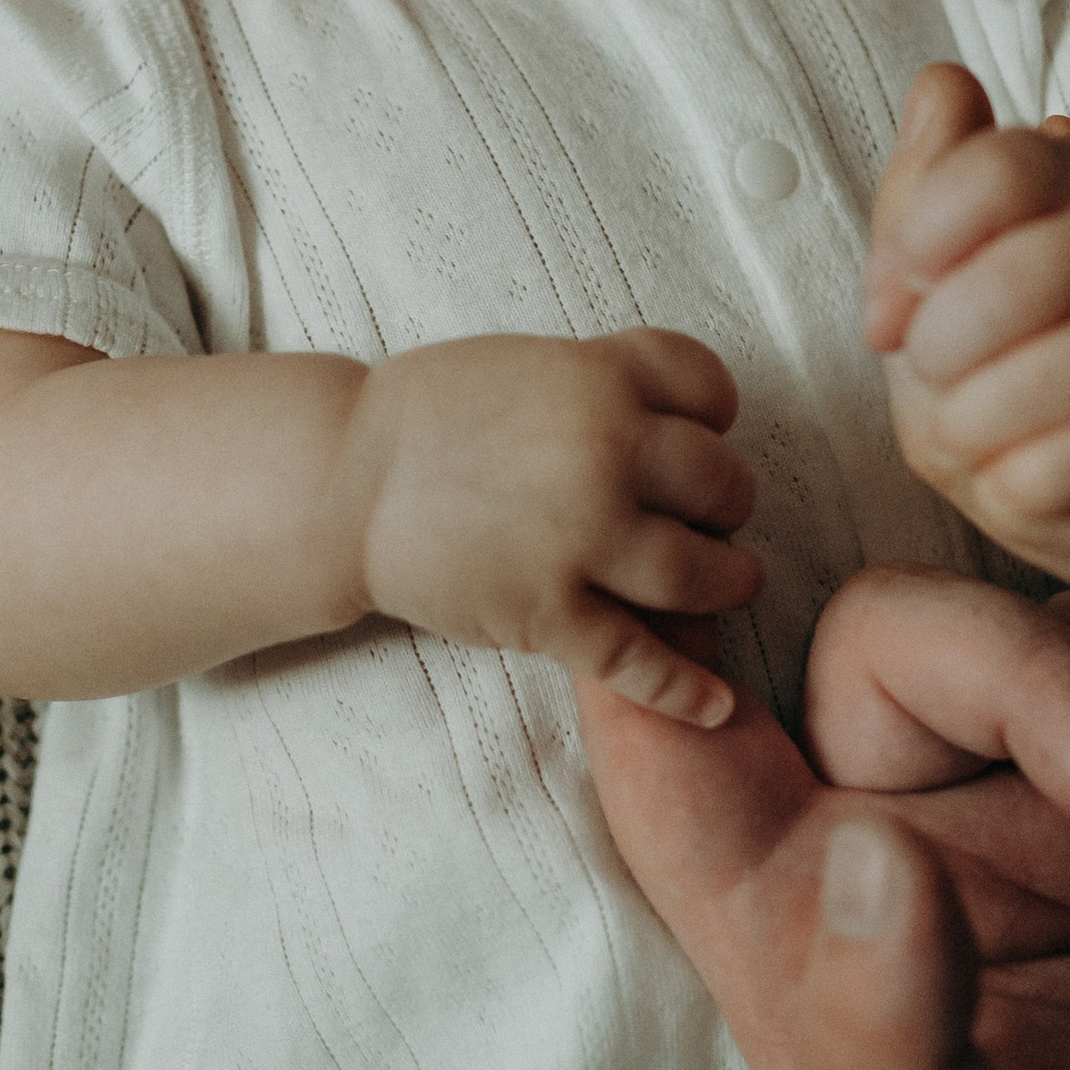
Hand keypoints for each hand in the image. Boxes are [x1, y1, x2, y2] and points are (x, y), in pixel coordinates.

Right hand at [341, 327, 762, 725]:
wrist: (340, 483)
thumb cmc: (428, 417)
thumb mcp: (527, 363)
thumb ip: (604, 383)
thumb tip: (680, 419)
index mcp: (599, 378)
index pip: (711, 391)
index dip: (718, 417)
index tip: (708, 436)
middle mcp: (604, 453)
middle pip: (723, 482)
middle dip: (725, 502)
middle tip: (711, 516)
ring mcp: (580, 538)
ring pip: (704, 574)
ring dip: (730, 583)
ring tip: (728, 584)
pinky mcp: (548, 613)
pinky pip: (639, 661)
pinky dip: (687, 691)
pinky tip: (717, 706)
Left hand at [883, 74, 1069, 787]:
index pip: (1039, 470)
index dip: (977, 310)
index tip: (995, 151)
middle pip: (981, 463)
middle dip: (949, 288)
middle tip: (959, 120)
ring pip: (997, 460)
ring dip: (979, 305)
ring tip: (996, 144)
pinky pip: (1056, 458)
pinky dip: (1031, 339)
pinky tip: (1050, 221)